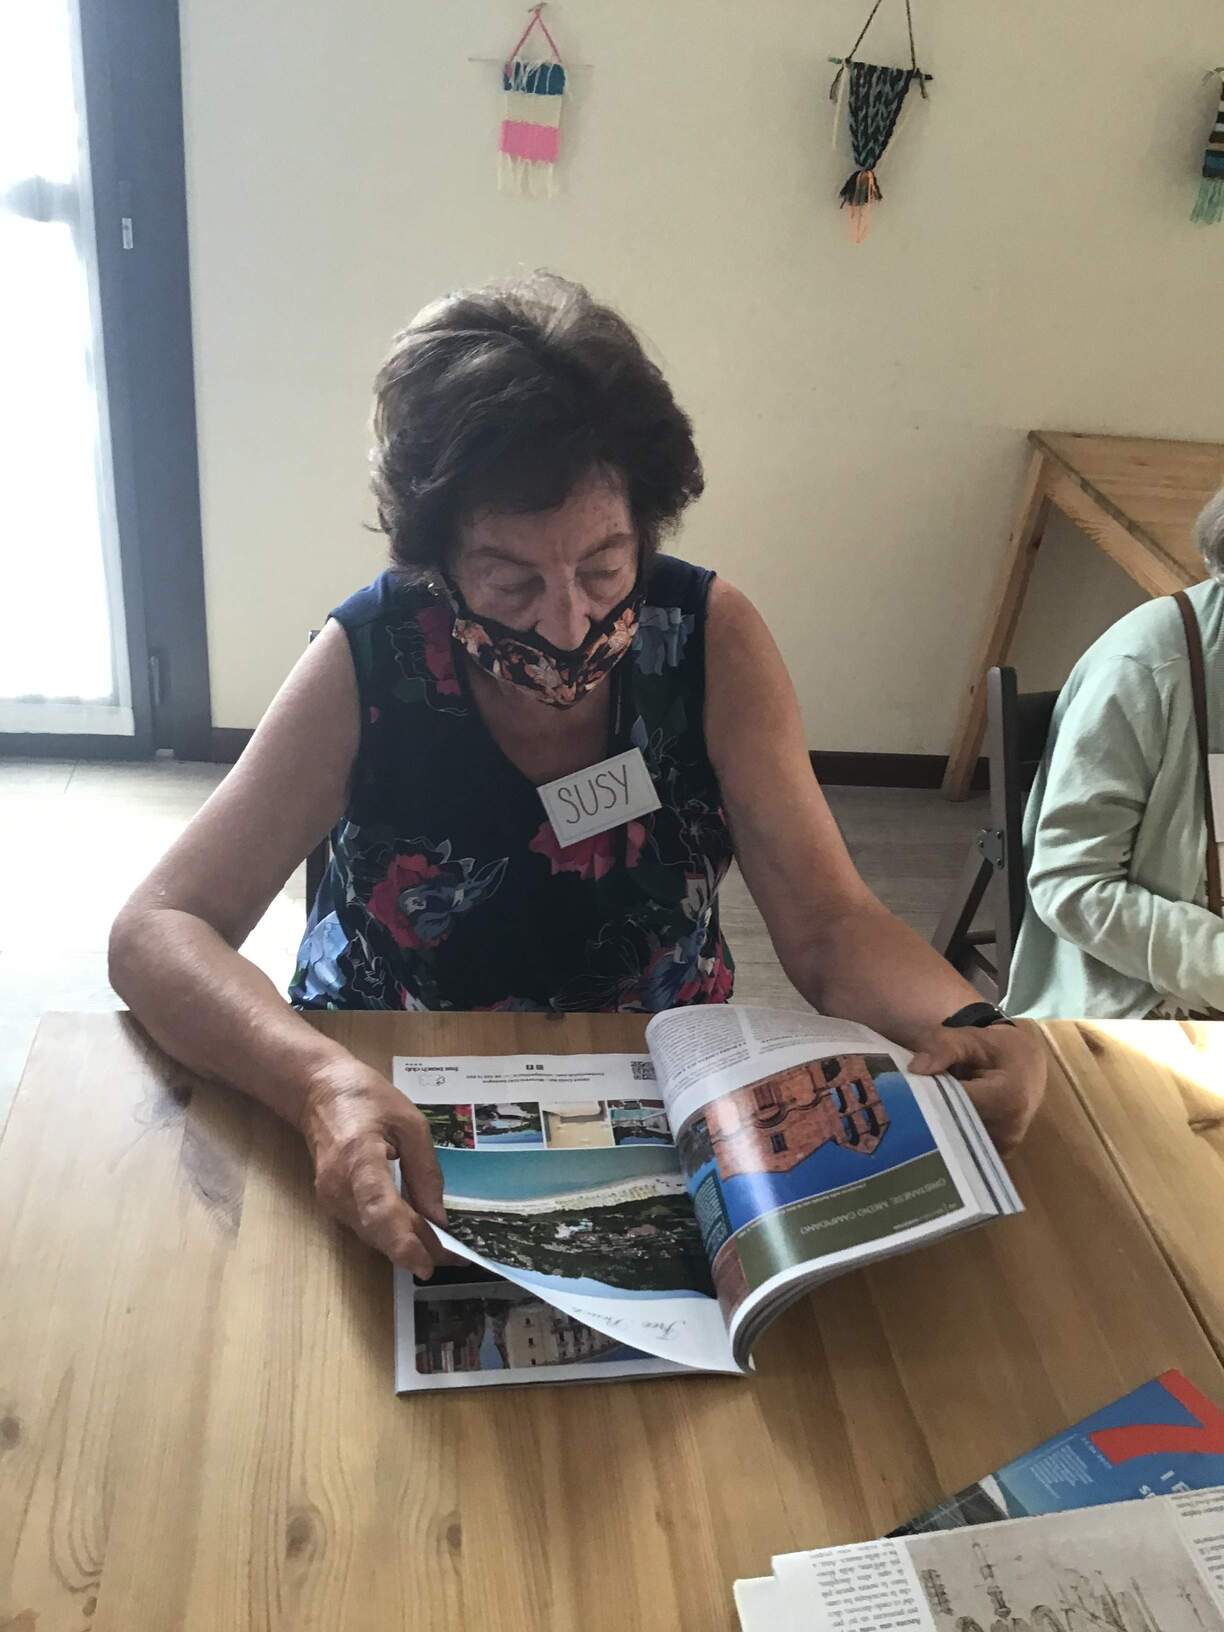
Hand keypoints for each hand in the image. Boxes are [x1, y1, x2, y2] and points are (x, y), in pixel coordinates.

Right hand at [299, 1056, 447, 1276]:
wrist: (320, 1091)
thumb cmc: (369, 1099)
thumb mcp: (411, 1124)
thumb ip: (425, 1172)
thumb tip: (438, 1218)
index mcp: (358, 1158)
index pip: (379, 1209)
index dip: (403, 1241)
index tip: (427, 1265)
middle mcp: (338, 1187)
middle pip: (379, 1230)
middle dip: (418, 1248)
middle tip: (456, 1258)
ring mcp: (329, 1198)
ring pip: (372, 1234)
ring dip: (407, 1244)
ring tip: (443, 1247)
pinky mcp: (331, 1203)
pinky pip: (365, 1226)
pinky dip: (391, 1233)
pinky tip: (416, 1230)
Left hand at [908, 1021, 1045, 1156]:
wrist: (1028, 1064)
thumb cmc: (997, 1049)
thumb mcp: (971, 1039)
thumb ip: (944, 1048)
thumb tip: (915, 1069)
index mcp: (1007, 1098)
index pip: (954, 1104)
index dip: (926, 1097)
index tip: (902, 1091)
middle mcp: (1009, 1129)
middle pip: (954, 1126)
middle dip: (928, 1114)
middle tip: (903, 1102)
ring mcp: (1004, 1146)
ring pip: (957, 1141)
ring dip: (938, 1126)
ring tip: (920, 1109)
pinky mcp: (998, 1154)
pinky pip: (966, 1147)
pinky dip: (950, 1134)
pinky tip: (938, 1120)